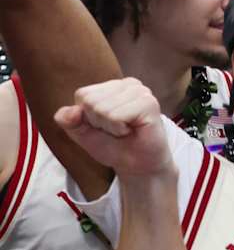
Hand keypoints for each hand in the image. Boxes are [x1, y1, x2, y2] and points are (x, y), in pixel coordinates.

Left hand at [54, 78, 173, 178]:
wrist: (135, 165)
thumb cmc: (111, 145)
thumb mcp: (81, 133)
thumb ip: (68, 120)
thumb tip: (72, 111)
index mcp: (112, 85)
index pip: (83, 94)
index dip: (87, 116)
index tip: (103, 125)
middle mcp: (128, 84)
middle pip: (91, 101)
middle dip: (99, 122)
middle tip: (116, 129)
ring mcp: (141, 92)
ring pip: (103, 109)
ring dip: (110, 127)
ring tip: (124, 130)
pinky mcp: (149, 103)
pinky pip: (116, 116)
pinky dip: (119, 129)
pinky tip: (132, 130)